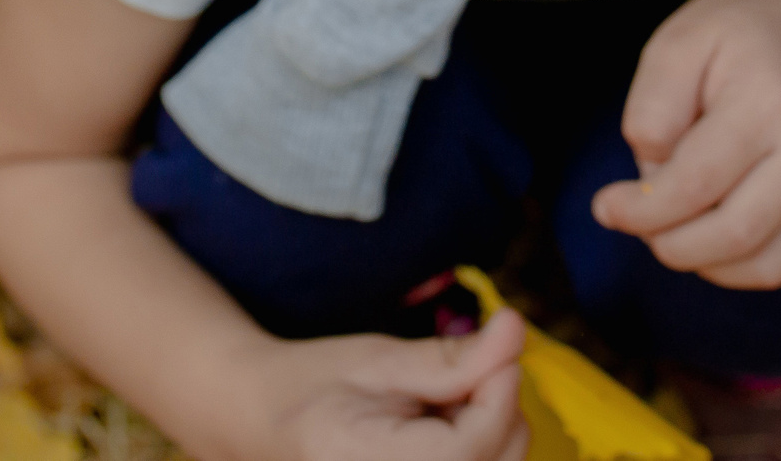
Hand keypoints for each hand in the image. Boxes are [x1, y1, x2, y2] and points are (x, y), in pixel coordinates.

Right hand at [209, 312, 527, 460]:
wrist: (264, 420)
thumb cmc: (313, 385)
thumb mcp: (379, 360)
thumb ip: (451, 357)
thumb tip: (516, 332)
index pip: (474, 443)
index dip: (499, 387)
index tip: (497, 344)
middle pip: (497, 458)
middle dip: (498, 404)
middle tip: (456, 371)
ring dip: (492, 425)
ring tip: (439, 400)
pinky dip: (480, 445)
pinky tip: (443, 425)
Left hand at [589, 0, 780, 290]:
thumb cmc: (733, 35)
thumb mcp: (675, 45)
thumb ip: (651, 112)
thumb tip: (652, 182)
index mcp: (770, 100)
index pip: (697, 184)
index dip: (642, 210)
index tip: (607, 207)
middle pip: (735, 234)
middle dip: (670, 243)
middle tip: (640, 221)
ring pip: (763, 264)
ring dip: (704, 259)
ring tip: (677, 220)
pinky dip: (738, 266)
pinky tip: (712, 231)